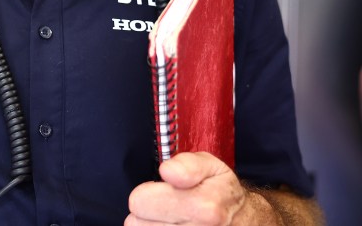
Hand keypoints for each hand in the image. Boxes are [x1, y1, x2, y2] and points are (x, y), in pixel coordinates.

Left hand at [126, 152, 272, 224]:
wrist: (248, 223)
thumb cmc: (222, 193)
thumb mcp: (210, 167)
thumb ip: (186, 164)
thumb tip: (167, 171)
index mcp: (203, 207)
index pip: (139, 201)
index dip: (147, 193)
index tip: (161, 192)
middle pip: (136, 224)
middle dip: (147, 214)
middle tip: (165, 209)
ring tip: (170, 221)